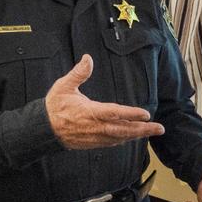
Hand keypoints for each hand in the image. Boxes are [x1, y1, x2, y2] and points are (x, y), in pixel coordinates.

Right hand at [46, 55, 164, 149]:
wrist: (42, 129)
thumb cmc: (54, 107)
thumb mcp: (64, 86)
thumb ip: (78, 73)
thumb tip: (88, 59)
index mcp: (90, 112)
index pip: (115, 113)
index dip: (131, 114)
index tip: (146, 114)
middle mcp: (95, 127)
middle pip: (123, 130)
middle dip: (142, 129)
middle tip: (159, 128)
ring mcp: (94, 137)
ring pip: (120, 137)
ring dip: (136, 135)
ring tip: (151, 131)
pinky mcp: (92, 143)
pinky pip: (112, 142)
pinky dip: (124, 139)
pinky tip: (132, 137)